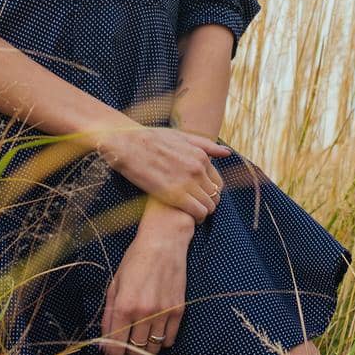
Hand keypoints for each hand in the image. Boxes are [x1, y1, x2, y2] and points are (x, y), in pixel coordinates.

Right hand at [95, 123, 228, 220]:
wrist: (128, 144)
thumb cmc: (151, 139)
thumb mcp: (181, 136)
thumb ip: (205, 145)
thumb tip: (227, 152)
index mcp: (201, 156)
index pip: (218, 182)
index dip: (211, 192)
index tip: (201, 197)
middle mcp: (198, 169)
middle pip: (215, 195)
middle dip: (208, 203)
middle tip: (196, 207)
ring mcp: (188, 181)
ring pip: (209, 206)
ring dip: (203, 212)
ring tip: (192, 214)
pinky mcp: (175, 195)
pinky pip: (197, 212)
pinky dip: (197, 218)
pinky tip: (188, 218)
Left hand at [99, 199, 194, 354]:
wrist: (164, 242)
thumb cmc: (136, 260)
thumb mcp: (115, 285)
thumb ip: (109, 316)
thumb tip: (104, 344)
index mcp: (124, 306)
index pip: (116, 347)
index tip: (110, 354)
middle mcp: (144, 312)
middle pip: (135, 352)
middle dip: (127, 351)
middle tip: (125, 341)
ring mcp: (163, 312)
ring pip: (152, 349)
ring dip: (144, 348)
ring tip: (140, 335)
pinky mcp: (178, 310)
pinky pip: (169, 340)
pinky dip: (161, 341)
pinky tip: (155, 330)